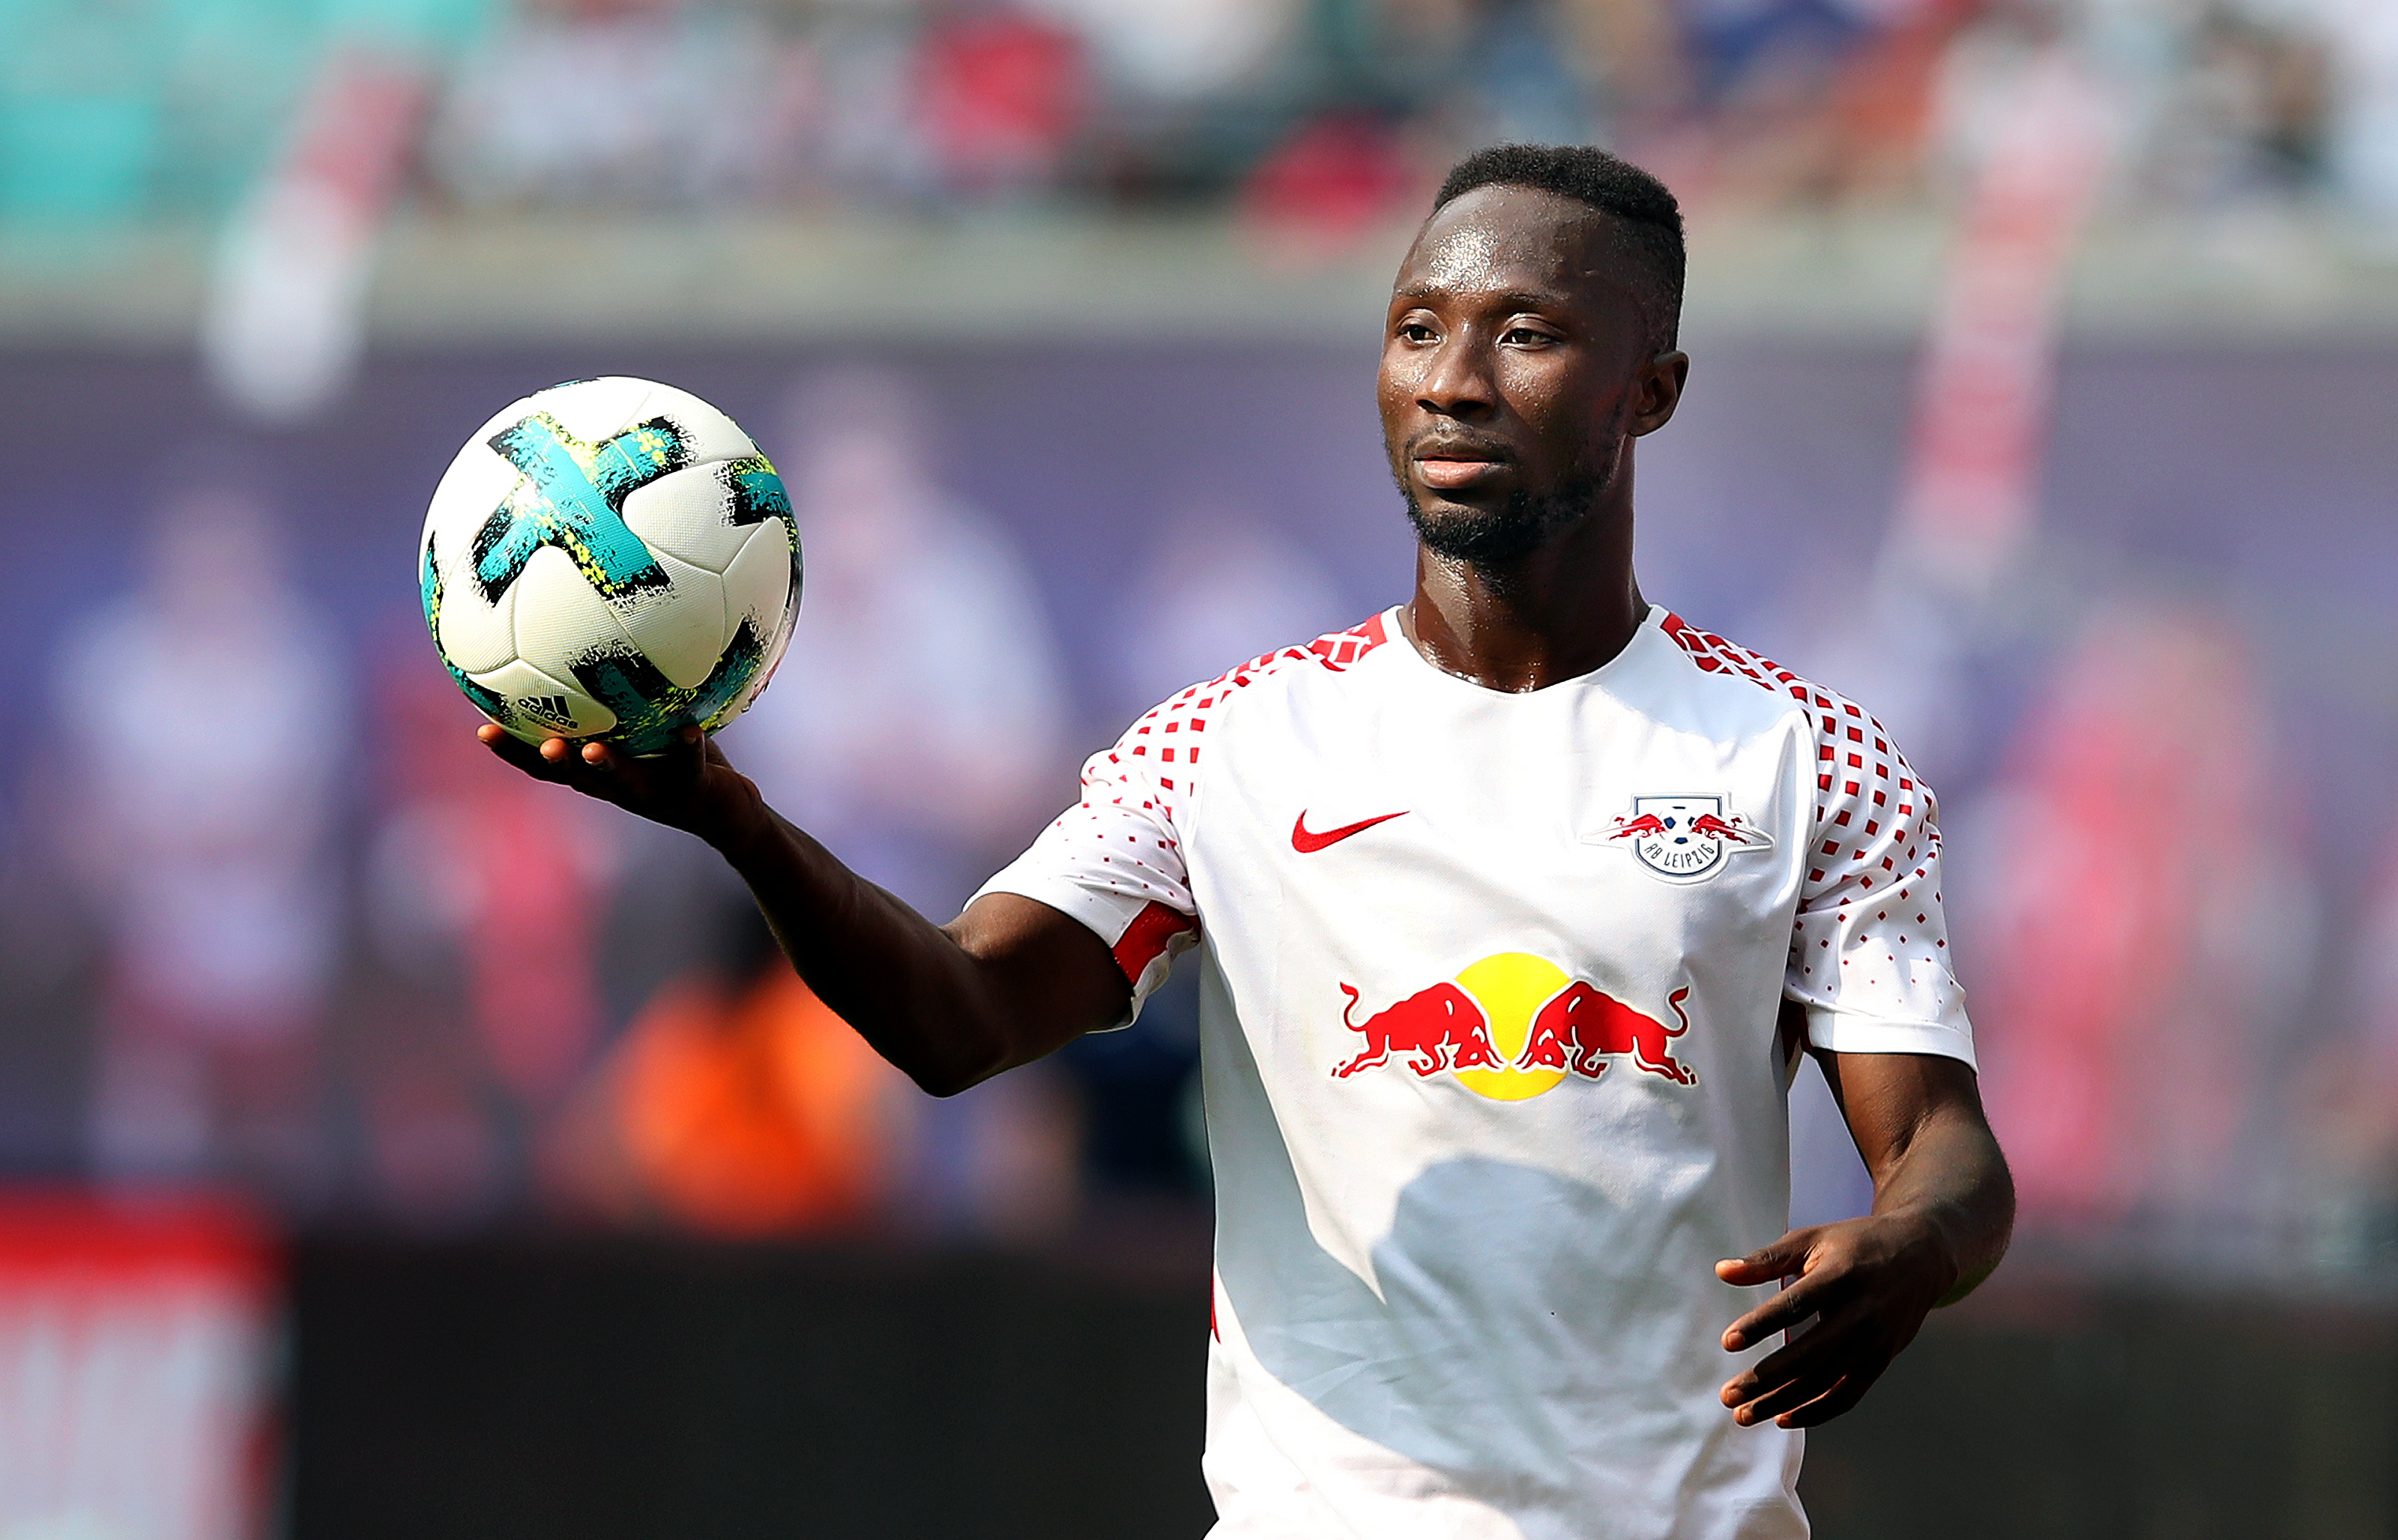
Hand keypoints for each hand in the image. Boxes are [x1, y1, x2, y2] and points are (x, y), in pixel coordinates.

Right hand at [476, 723, 762, 846]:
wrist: (727, 809)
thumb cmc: (679, 757)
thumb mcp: (646, 727)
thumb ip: (618, 697)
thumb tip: (593, 636)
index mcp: (598, 772)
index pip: (545, 765)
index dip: (513, 753)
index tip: (482, 730)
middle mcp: (618, 787)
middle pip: (576, 778)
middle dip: (553, 762)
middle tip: (539, 743)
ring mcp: (654, 792)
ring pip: (625, 782)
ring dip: (608, 767)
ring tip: (594, 748)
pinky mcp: (692, 789)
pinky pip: (690, 765)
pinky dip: (688, 747)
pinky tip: (690, 728)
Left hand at [1713, 1212, 1956, 1429]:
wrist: (1921, 1256)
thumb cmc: (1857, 1244)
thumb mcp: (1812, 1239)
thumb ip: (1767, 1259)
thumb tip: (1722, 1271)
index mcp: (1840, 1277)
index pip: (1795, 1305)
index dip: (1761, 1325)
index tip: (1727, 1342)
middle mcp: (1861, 1314)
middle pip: (1808, 1355)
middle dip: (1765, 1379)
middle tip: (1728, 1394)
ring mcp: (1874, 1342)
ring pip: (1824, 1382)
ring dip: (1782, 1402)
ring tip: (1745, 1414)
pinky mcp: (1882, 1361)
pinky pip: (1848, 1396)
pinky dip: (1817, 1412)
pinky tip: (1784, 1418)